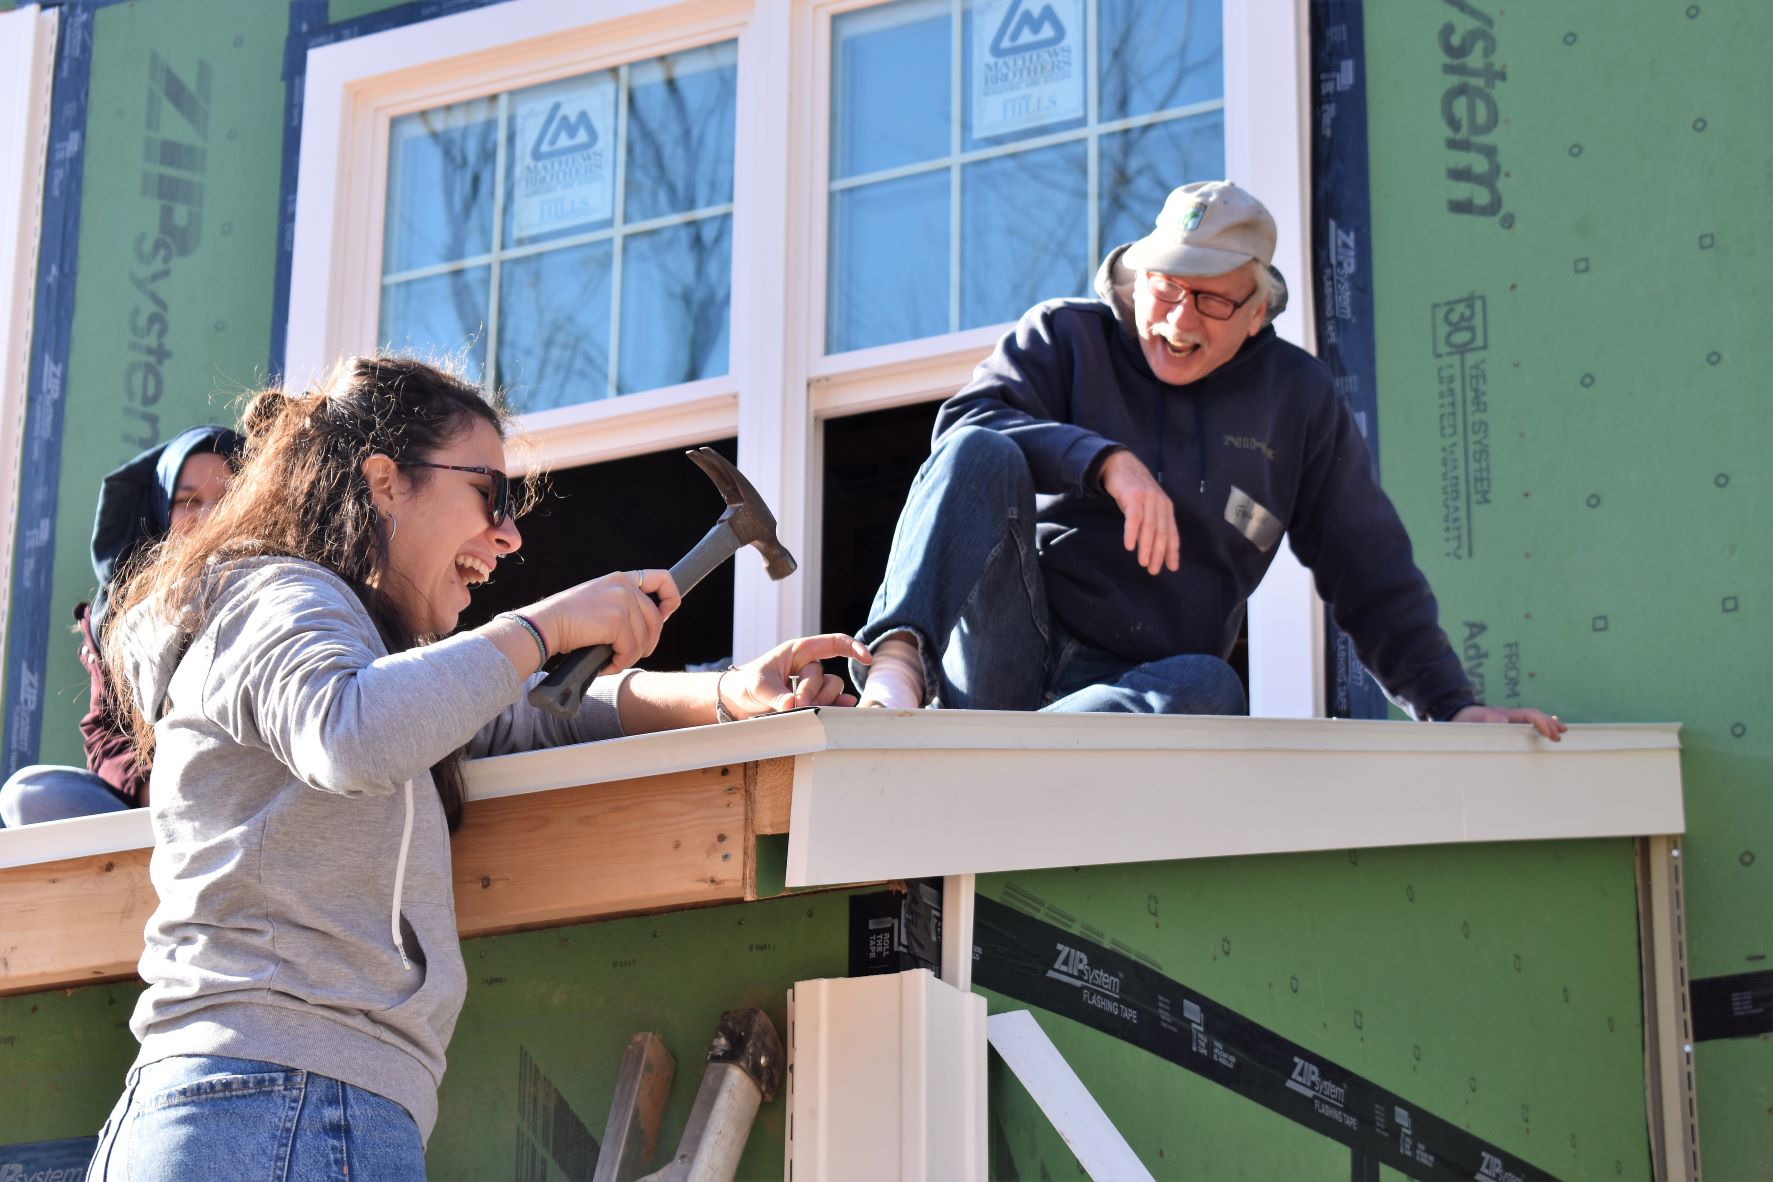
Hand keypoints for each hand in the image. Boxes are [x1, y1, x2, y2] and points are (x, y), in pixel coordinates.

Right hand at [527, 569, 680, 674]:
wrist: (544, 625)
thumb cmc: (566, 621)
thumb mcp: (598, 603)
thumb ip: (623, 607)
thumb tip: (649, 628)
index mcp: (621, 579)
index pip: (662, 578)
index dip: (670, 599)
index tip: (665, 615)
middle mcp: (624, 586)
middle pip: (656, 620)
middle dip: (646, 643)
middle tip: (626, 655)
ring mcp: (622, 601)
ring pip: (644, 639)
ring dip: (629, 657)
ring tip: (611, 661)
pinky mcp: (617, 620)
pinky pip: (631, 649)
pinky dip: (620, 663)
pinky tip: (605, 665)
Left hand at [719, 634, 871, 716]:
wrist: (739, 701)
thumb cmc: (747, 684)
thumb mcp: (758, 686)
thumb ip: (776, 695)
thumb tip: (792, 704)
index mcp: (799, 651)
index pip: (833, 643)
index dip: (852, 647)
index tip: (866, 658)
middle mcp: (808, 665)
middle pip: (826, 677)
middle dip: (812, 692)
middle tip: (794, 704)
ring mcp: (812, 684)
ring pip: (831, 690)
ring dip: (819, 701)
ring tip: (799, 709)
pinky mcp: (813, 700)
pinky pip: (832, 702)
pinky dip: (837, 705)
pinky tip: (845, 706)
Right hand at [1100, 450, 1178, 575]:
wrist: (1120, 464)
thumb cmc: (1133, 489)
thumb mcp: (1147, 504)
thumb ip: (1152, 521)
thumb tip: (1154, 545)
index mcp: (1166, 507)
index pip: (1171, 532)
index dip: (1172, 551)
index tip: (1172, 568)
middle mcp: (1160, 502)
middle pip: (1161, 532)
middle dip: (1158, 553)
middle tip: (1153, 570)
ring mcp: (1147, 498)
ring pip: (1149, 527)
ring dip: (1146, 547)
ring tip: (1143, 563)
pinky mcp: (1133, 495)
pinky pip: (1133, 518)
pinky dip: (1132, 533)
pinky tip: (1129, 546)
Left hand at [1451, 704, 1566, 741]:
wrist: (1459, 717)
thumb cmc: (1467, 719)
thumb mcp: (1475, 719)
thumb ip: (1488, 719)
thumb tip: (1503, 721)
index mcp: (1506, 714)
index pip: (1529, 715)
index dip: (1541, 722)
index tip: (1549, 733)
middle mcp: (1511, 716)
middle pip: (1535, 717)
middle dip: (1549, 724)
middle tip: (1561, 733)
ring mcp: (1510, 722)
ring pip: (1533, 721)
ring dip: (1547, 726)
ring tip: (1560, 733)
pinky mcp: (1507, 728)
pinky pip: (1527, 727)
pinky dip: (1538, 729)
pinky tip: (1547, 734)